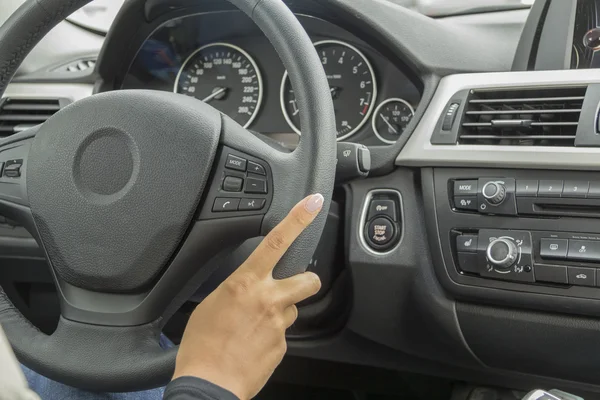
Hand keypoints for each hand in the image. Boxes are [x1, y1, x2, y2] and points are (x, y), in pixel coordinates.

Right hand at [173, 194, 324, 399]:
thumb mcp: (212, 304)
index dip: (298, 219)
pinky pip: (282, 334)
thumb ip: (236, 290)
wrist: (209, 384)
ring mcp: (279, 324)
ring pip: (293, 309)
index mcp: (246, 283)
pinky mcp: (283, 346)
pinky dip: (271, 337)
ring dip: (280, 313)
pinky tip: (252, 345)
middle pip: (307, 280)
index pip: (277, 242)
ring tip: (255, 327)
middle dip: (306, 280)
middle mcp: (268, 300)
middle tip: (294, 286)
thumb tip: (246, 288)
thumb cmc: (202, 345)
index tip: (312, 203)